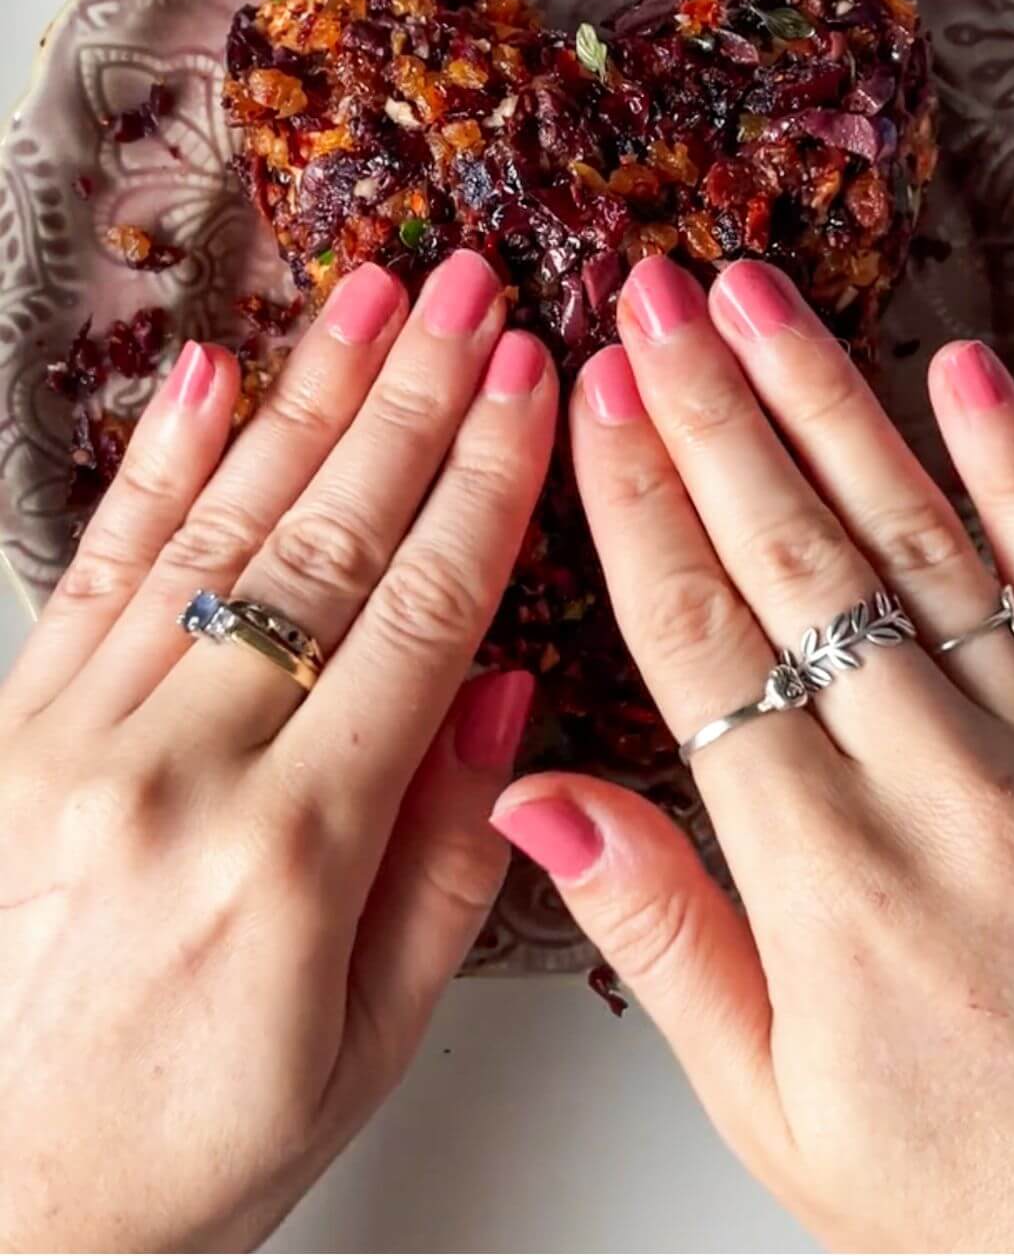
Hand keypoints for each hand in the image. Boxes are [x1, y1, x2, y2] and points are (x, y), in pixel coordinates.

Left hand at [0, 254, 554, 1251]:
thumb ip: (446, 865)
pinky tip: (204, 374)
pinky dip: (156, 462)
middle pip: (325, 541)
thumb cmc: (186, 1151)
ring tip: (371, 296)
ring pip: (218, 528)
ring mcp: (73, 739)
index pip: (416, 618)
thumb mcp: (363, 1048)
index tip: (533, 385)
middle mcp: (174, 772)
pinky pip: (98, 569)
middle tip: (469, 289)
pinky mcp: (9, 729)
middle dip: (414, 398)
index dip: (486, 485)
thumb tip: (499, 692)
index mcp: (287, 855)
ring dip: (307, 397)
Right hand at [493, 255, 1013, 1252]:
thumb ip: (658, 928)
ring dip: (826, 402)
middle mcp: (934, 782)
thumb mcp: (773, 1098)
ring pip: (915, 534)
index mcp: (823, 872)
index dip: (636, 500)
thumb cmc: (973, 1190)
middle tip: (651, 300)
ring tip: (757, 297)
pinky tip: (960, 368)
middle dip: (708, 410)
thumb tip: (535, 800)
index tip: (593, 401)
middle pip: (792, 554)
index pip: (698, 637)